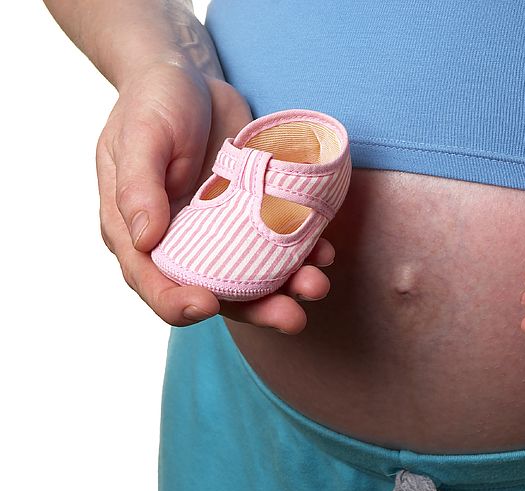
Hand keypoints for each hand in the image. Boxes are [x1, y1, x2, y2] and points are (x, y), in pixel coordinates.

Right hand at [97, 62, 333, 332]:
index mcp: (139, 236)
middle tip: (292, 317)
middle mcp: (182, 245)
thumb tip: (144, 239)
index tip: (208, 305)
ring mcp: (221, 235)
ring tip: (317, 284)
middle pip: (217, 293)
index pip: (154, 284)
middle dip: (257, 310)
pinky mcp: (253, 217)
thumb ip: (139, 187)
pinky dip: (303, 252)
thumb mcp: (140, 136)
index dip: (178, 303)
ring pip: (255, 276)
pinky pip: (279, 244)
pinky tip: (323, 251)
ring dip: (288, 288)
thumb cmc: (153, 103)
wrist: (190, 78)